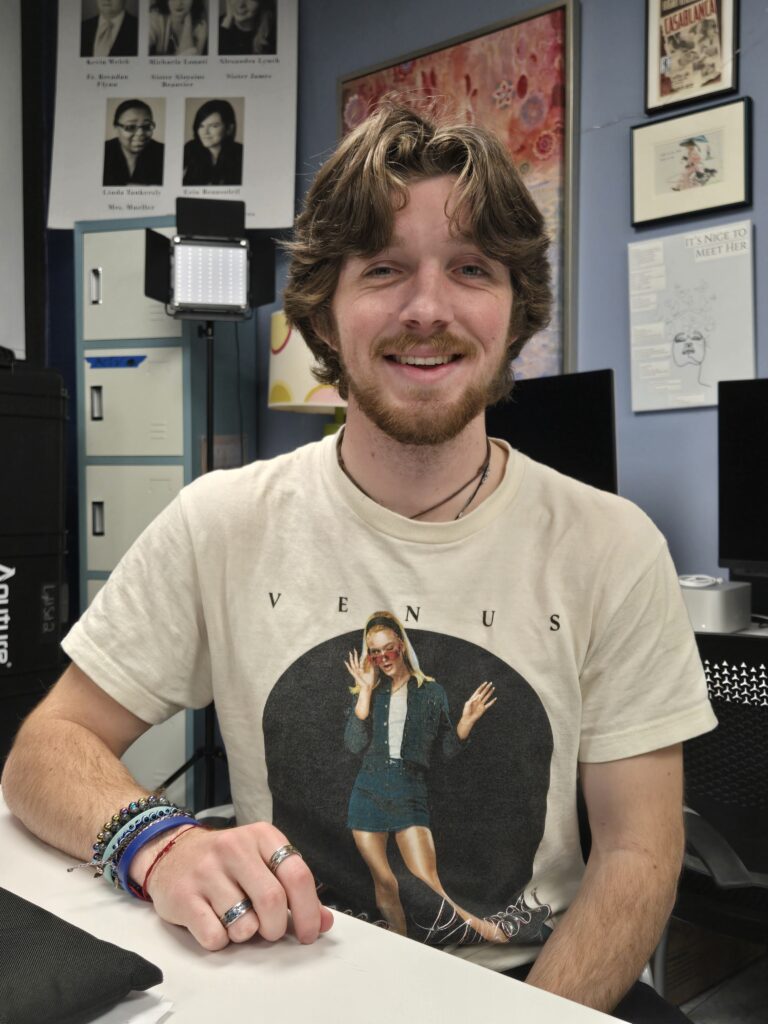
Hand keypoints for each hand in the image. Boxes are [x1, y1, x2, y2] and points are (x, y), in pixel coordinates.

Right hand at [137, 822, 333, 950]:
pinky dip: (220, 940)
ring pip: (244, 923)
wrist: (171, 853)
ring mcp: (207, 870)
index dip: (309, 910)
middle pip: (273, 900)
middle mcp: (235, 847)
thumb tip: (325, 921)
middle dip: (276, 928)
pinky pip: (215, 937)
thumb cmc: (226, 863)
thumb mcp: (262, 863)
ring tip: (237, 919)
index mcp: (262, 836)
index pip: (297, 874)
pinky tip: (215, 921)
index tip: (309, 932)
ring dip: (246, 934)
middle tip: (269, 930)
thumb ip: (294, 891)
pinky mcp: (184, 895)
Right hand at [344, 649, 374, 692]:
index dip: (361, 657)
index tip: (361, 651)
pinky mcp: (355, 675)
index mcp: (361, 669)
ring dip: (352, 659)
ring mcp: (356, 672)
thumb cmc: (370, 681)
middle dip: (355, 655)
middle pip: (356, 661)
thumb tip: (371, 660)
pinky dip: (348, 666)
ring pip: (353, 664)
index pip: (360, 661)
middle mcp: (358, 670)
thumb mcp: (371, 672)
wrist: (367, 687)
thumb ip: (371, 666)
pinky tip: (346, 662)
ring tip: (350, 653)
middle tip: (354, 649)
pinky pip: (351, 670)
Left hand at [457, 682, 495, 738]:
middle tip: (491, 683)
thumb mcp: (467, 704)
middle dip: (487, 687)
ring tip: (493, 688)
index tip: (485, 682)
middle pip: (483, 692)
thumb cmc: (466, 711)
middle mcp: (478, 700)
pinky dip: (492, 702)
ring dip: (490, 692)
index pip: (478, 690)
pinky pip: (489, 704)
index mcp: (473, 698)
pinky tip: (495, 698)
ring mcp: (481, 704)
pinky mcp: (483, 709)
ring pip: (487, 697)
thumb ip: (473, 699)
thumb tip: (479, 695)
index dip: (482, 686)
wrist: (468, 719)